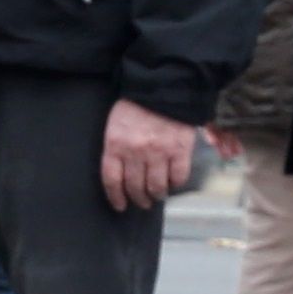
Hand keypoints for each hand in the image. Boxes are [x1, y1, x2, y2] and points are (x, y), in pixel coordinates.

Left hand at [101, 97, 199, 211]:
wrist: (163, 88)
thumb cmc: (135, 107)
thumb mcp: (115, 126)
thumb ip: (116, 148)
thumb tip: (121, 173)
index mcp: (115, 145)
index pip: (112, 180)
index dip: (116, 197)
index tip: (120, 205)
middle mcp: (136, 152)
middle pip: (135, 186)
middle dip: (138, 199)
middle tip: (142, 202)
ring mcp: (159, 152)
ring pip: (156, 186)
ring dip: (157, 195)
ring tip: (157, 196)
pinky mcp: (180, 149)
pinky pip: (178, 176)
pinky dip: (175, 184)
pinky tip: (173, 184)